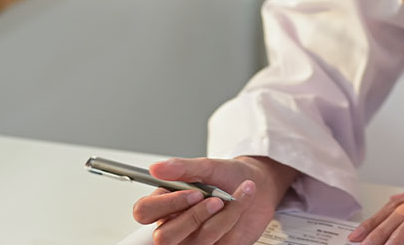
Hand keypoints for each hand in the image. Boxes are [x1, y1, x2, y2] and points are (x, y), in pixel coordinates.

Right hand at [130, 156, 297, 244]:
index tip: (193, 193)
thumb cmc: (229, 176)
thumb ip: (182, 168)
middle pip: (164, 238)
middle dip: (193, 218)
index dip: (166, 205)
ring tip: (235, 197)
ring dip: (222, 217)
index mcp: (165, 203)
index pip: (144, 211)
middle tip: (216, 200)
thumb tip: (156, 168)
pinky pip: (222, 244)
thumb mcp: (208, 167)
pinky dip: (234, 222)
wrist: (259, 186)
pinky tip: (240, 208)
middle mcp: (175, 225)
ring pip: (198, 242)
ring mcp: (194, 240)